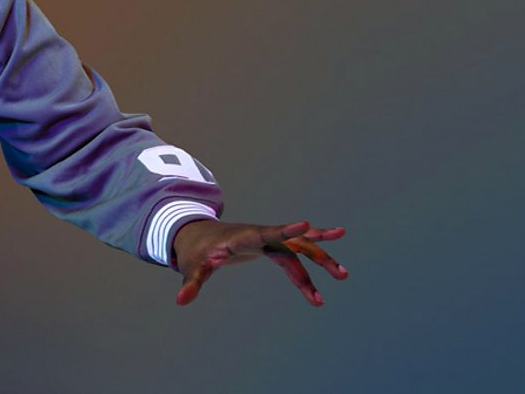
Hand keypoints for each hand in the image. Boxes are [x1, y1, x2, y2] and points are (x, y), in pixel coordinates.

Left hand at [172, 219, 346, 306]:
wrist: (199, 237)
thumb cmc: (196, 252)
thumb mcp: (194, 268)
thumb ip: (191, 284)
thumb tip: (180, 301)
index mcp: (243, 238)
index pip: (267, 233)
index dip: (285, 230)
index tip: (306, 224)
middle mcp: (260, 236)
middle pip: (293, 243)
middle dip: (317, 257)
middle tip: (341, 273)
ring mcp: (267, 240)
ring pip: (300, 249)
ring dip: (320, 262)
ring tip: (344, 275)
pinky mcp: (270, 247)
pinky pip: (294, 257)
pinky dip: (308, 269)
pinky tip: (326, 278)